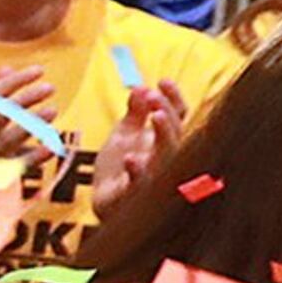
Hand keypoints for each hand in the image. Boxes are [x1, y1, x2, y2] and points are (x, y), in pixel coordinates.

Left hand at [92, 81, 189, 218]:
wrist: (104, 201)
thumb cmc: (120, 170)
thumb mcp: (125, 135)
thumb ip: (134, 114)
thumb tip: (140, 89)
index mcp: (161, 143)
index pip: (177, 118)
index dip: (174, 99)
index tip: (162, 80)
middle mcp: (163, 159)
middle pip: (175, 135)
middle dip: (168, 113)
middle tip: (155, 95)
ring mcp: (153, 177)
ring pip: (168, 158)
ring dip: (164, 136)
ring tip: (155, 116)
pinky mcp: (135, 194)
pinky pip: (142, 183)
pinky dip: (138, 171)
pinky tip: (132, 158)